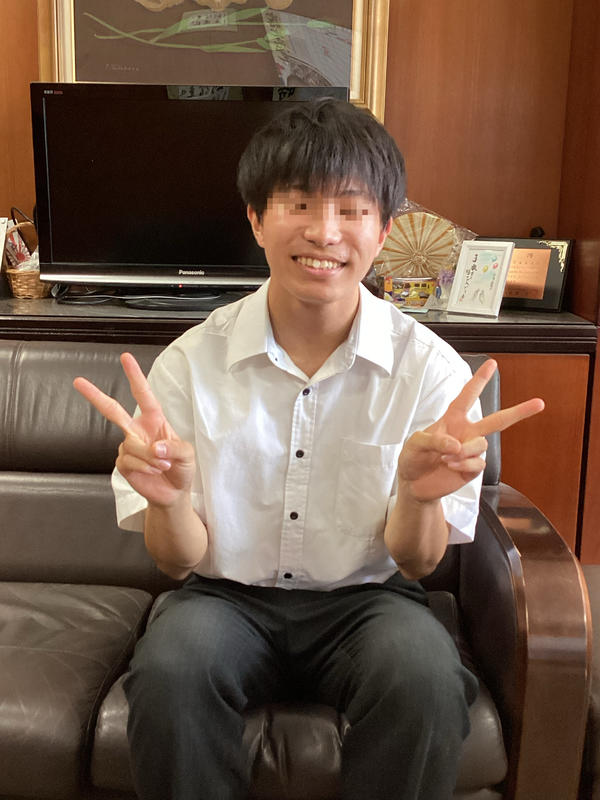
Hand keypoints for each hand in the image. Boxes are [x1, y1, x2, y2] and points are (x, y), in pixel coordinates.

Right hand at [73, 353, 195, 506]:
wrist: (173, 493)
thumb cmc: (181, 468)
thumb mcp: (187, 456)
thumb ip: (174, 448)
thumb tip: (154, 446)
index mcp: (154, 421)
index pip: (144, 395)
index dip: (135, 376)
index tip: (125, 357)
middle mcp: (137, 430)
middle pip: (113, 411)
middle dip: (95, 396)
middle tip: (78, 381)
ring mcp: (127, 446)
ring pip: (133, 446)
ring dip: (151, 459)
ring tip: (162, 465)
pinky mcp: (122, 463)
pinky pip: (130, 462)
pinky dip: (145, 468)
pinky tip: (152, 471)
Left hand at [397, 359, 543, 502]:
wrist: (414, 486)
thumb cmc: (412, 459)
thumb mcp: (415, 444)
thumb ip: (434, 440)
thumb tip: (457, 445)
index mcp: (452, 419)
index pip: (467, 396)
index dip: (479, 380)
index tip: (492, 364)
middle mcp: (466, 432)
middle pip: (497, 420)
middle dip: (519, 411)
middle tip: (539, 403)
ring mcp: (471, 451)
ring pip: (482, 444)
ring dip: (465, 451)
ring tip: (446, 458)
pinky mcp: (472, 468)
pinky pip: (479, 463)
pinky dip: (464, 464)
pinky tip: (451, 466)